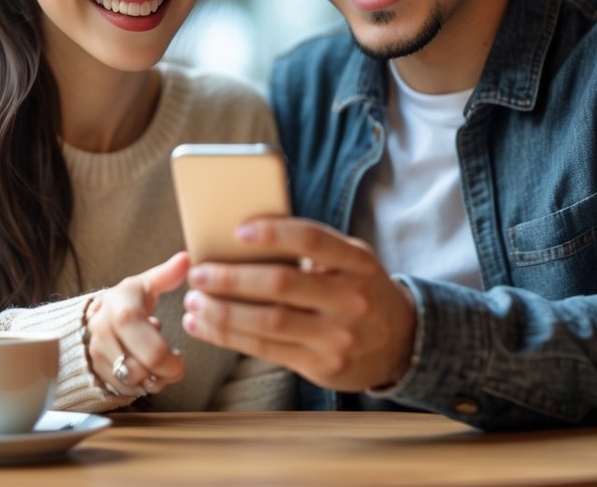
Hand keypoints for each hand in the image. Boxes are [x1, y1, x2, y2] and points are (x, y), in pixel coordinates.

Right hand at [86, 251, 189, 396]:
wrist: (97, 314)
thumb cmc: (129, 299)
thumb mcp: (146, 284)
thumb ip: (167, 274)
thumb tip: (187, 258)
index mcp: (123, 312)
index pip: (153, 352)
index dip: (172, 361)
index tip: (179, 355)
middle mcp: (104, 333)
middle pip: (142, 372)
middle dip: (164, 373)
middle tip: (173, 364)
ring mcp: (97, 353)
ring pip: (132, 384)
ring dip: (152, 379)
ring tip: (157, 364)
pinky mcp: (95, 370)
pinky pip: (123, 390)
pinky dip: (139, 385)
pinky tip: (143, 369)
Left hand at [180, 218, 415, 392]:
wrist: (402, 342)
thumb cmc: (360, 289)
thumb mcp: (351, 261)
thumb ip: (313, 249)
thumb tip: (243, 236)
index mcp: (356, 262)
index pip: (312, 240)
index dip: (274, 233)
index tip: (237, 231)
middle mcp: (350, 299)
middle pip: (282, 285)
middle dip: (232, 279)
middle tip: (198, 273)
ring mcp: (337, 336)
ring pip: (268, 323)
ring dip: (222, 312)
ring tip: (194, 301)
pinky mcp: (321, 366)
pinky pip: (265, 350)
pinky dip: (228, 336)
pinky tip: (204, 325)